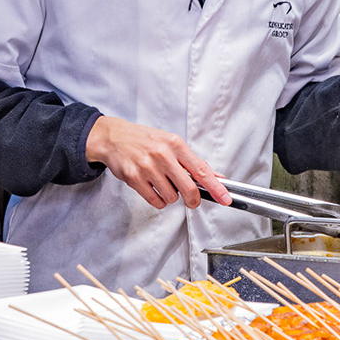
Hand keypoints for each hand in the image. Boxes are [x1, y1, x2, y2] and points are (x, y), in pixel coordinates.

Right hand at [86, 116, 230, 210]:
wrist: (114, 137)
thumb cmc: (144, 140)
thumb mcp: (171, 143)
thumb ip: (193, 161)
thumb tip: (216, 176)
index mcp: (176, 144)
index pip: (201, 170)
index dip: (216, 187)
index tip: (225, 198)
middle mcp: (163, 155)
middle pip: (188, 188)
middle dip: (193, 200)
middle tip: (192, 200)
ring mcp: (148, 167)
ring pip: (171, 197)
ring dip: (171, 196)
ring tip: (163, 183)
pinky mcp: (134, 178)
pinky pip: (156, 201)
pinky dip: (159, 200)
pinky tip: (154, 189)